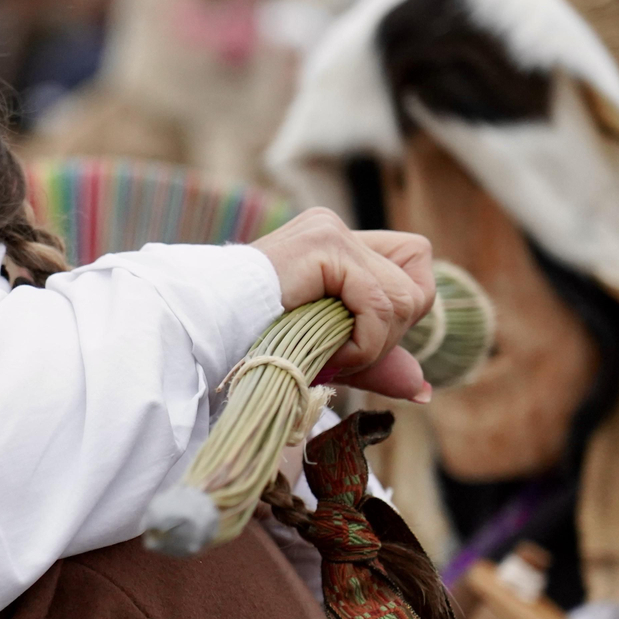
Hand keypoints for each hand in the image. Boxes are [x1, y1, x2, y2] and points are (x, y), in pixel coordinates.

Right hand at [251, 208, 434, 401]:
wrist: (195, 337)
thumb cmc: (244, 346)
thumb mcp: (324, 353)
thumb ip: (372, 361)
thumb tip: (422, 389)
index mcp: (331, 246)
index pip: (412, 262)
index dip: (401, 311)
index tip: (358, 346)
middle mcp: (334, 228)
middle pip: (418, 280)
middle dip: (391, 334)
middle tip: (341, 355)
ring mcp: (330, 231)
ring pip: (407, 296)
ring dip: (375, 343)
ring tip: (329, 355)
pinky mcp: (324, 244)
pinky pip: (380, 303)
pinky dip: (364, 341)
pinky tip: (327, 352)